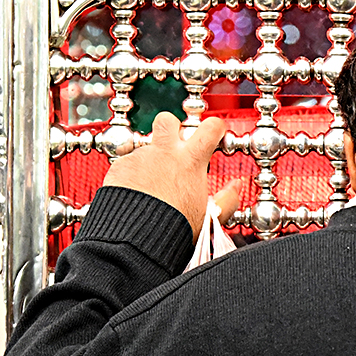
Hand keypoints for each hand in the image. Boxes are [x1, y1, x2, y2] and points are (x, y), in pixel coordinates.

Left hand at [102, 112, 226, 237]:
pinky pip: (127, 165)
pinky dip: (132, 176)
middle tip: (175, 144)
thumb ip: (227, 198)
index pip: (210, 127)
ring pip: (146, 148)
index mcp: (192, 160)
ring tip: (153, 184)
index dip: (214, 127)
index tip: (213, 133)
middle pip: (168, 120)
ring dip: (151, 161)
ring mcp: (141, 158)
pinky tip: (136, 194)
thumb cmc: (175, 227)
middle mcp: (165, 153)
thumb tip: (236, 188)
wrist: (139, 236)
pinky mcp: (120, 167)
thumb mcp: (211, 214)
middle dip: (171, 127)